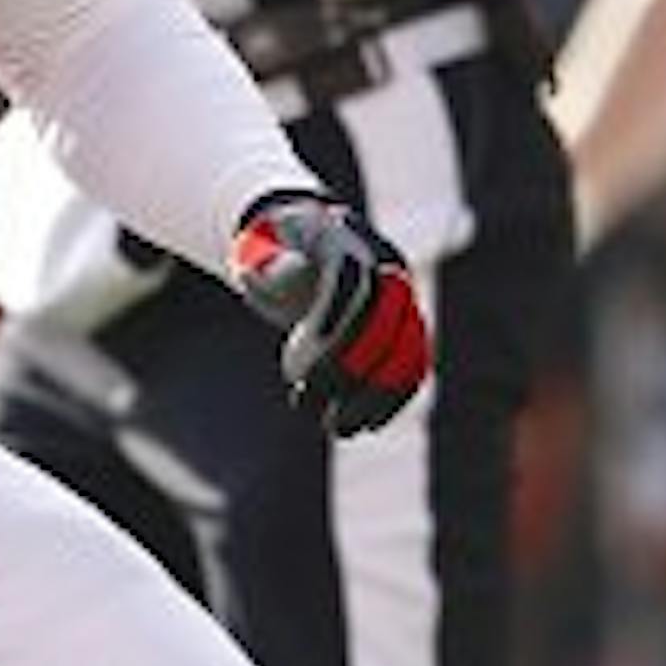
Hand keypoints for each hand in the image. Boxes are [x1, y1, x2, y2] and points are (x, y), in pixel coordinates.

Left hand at [229, 192, 429, 436]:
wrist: (303, 242)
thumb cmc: (269, 248)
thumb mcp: (254, 248)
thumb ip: (257, 260)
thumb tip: (256, 274)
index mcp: (346, 238)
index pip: (349, 281)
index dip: (331, 323)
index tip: (298, 371)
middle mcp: (384, 264)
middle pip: (383, 320)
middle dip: (351, 369)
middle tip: (309, 408)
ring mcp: (401, 294)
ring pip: (406, 347)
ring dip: (377, 394)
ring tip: (338, 428)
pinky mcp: (406, 322)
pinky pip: (412, 361)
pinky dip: (394, 395)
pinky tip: (367, 424)